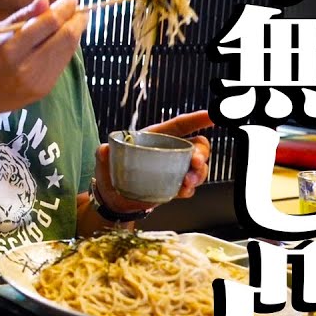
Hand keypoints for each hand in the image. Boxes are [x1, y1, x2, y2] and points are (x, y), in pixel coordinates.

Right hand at [0, 0, 87, 118]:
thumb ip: (21, 16)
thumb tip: (45, 0)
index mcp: (9, 47)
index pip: (49, 22)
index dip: (65, 8)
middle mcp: (26, 66)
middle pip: (66, 38)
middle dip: (77, 20)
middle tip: (77, 9)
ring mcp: (36, 81)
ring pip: (67, 52)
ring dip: (74, 34)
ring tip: (70, 23)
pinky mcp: (42, 91)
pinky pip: (60, 65)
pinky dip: (64, 50)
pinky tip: (58, 42)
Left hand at [94, 110, 212, 212]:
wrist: (113, 200)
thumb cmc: (110, 172)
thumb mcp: (103, 160)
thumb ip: (103, 153)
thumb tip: (103, 149)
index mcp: (155, 137)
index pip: (180, 125)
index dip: (197, 119)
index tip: (213, 115)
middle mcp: (169, 151)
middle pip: (197, 146)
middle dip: (201, 153)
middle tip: (195, 163)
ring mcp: (175, 169)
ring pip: (198, 167)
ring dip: (198, 174)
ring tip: (187, 183)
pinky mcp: (175, 186)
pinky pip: (190, 186)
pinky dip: (190, 189)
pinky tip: (182, 192)